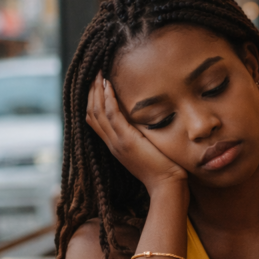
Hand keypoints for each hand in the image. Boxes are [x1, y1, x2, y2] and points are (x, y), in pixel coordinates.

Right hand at [85, 73, 186, 192]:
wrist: (167, 186)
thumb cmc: (165, 169)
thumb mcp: (148, 149)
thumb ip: (143, 136)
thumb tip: (147, 121)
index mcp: (116, 145)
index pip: (95, 120)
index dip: (92, 100)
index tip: (95, 83)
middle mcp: (112, 143)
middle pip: (91, 113)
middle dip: (90, 91)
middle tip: (93, 72)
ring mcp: (117, 142)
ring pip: (97, 112)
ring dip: (96, 91)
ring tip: (98, 73)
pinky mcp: (127, 141)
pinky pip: (112, 116)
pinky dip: (108, 99)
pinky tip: (109, 85)